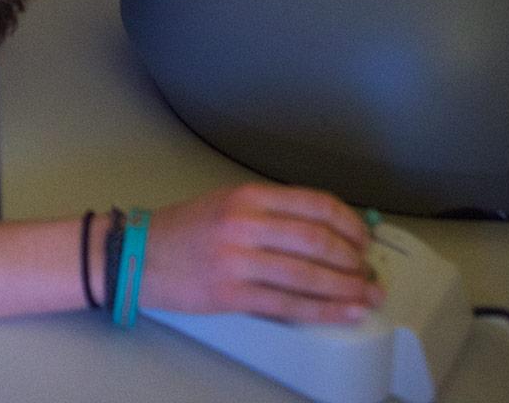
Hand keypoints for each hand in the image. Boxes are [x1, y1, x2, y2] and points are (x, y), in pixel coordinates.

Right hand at [137, 182, 379, 322]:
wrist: (139, 255)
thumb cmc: (185, 230)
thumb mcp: (228, 202)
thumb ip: (272, 213)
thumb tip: (325, 231)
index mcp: (247, 196)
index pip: (313, 204)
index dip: (348, 223)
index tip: (364, 237)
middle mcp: (245, 224)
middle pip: (317, 240)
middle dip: (353, 259)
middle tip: (369, 271)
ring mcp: (239, 261)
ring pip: (308, 275)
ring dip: (346, 288)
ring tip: (368, 295)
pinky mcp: (232, 295)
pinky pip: (288, 305)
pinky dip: (323, 310)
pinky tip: (344, 312)